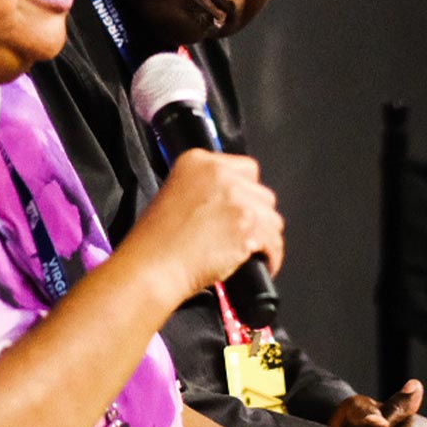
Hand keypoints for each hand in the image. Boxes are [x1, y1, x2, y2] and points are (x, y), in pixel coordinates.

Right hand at [124, 149, 282, 297]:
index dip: (246, 192)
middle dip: (257, 215)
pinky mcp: (248, 225)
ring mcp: (237, 199)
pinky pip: (274, 242)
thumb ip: (203, 188)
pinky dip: (271, 256)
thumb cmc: (155, 241)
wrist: (153, 266)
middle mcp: (220, 174)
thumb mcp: (172, 194)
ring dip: (265, 236)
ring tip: (254, 251)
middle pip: (262, 193)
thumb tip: (228, 201)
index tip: (242, 207)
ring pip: (272, 218)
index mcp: (198, 161)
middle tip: (244, 233)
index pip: (245, 168)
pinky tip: (264, 264)